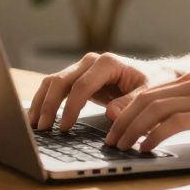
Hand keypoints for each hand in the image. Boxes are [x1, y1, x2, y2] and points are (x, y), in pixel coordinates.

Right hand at [27, 52, 178, 131]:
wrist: (155, 75)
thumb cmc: (154, 84)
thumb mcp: (149, 94)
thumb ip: (131, 102)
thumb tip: (112, 113)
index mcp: (108, 63)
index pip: (81, 85)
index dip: (70, 107)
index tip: (64, 127)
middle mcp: (91, 61)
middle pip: (61, 81)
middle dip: (48, 105)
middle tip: (42, 128)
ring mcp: (82, 68)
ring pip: (53, 81)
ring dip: (41, 102)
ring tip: (34, 124)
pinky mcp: (78, 78)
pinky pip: (56, 87)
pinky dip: (44, 100)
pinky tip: (37, 116)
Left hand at [103, 71, 189, 151]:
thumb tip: (163, 126)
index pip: (149, 92)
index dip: (127, 110)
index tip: (114, 128)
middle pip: (145, 98)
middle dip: (123, 120)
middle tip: (111, 140)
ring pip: (154, 109)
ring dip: (133, 129)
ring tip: (123, 146)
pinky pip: (174, 123)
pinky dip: (155, 136)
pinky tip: (147, 148)